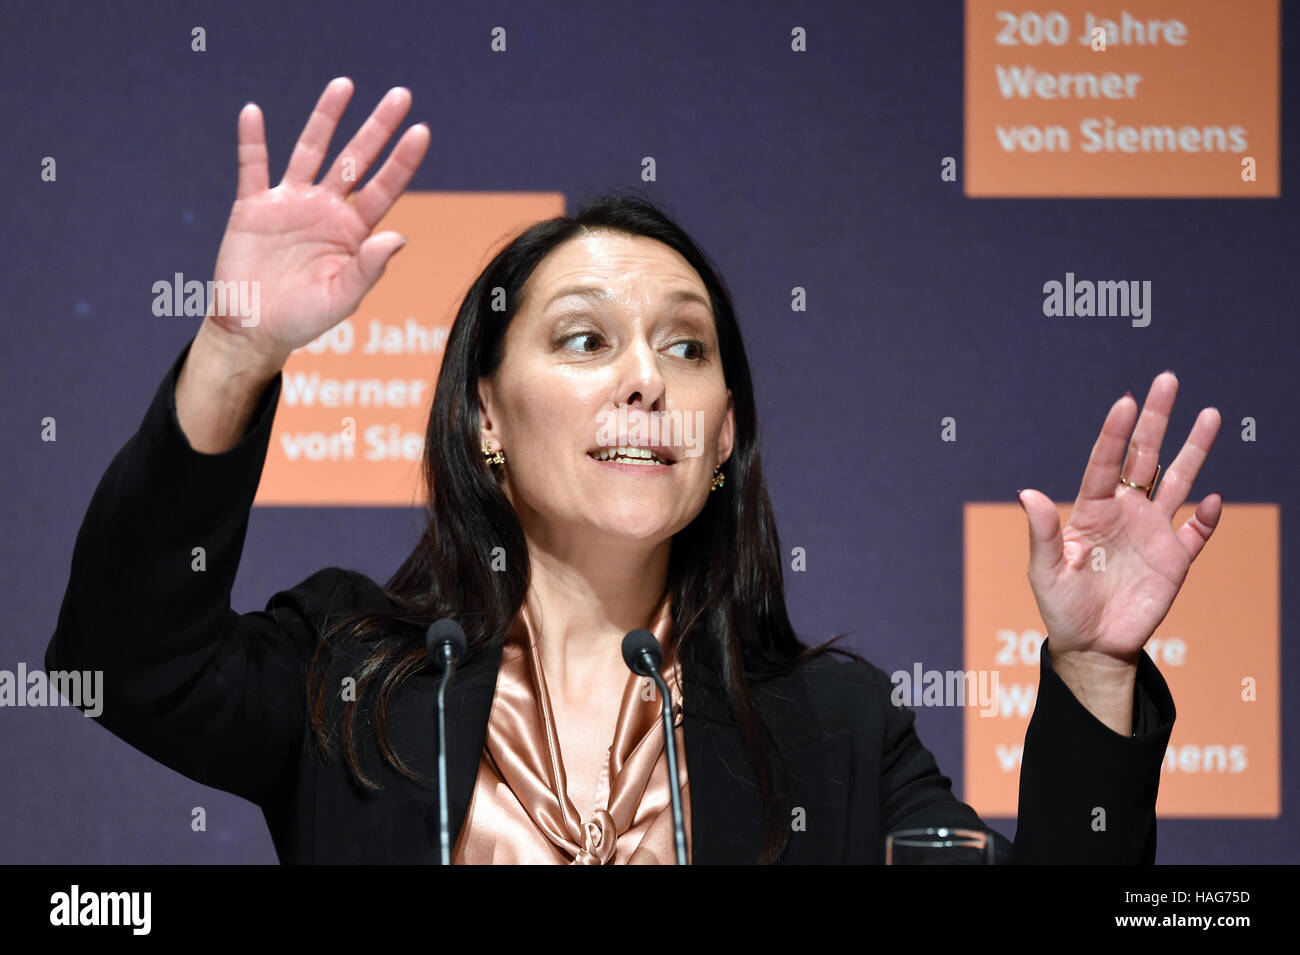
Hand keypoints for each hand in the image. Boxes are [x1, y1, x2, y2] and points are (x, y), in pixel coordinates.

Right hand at [203, 76, 430, 368]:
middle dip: (377, 127)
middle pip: (355, 158)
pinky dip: (252, 140)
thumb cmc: (303, 319)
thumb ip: (368, 269)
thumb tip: (398, 237)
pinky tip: (253, 112)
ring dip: (326, 118)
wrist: (255, 329)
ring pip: (311, 151)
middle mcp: (326, 209)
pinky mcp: (253, 207)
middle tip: (401, 94)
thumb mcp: (341, 299)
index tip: (422, 131)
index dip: (402, 161)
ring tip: (344, 85)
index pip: (384, 188)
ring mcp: (290, 204)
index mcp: (353, 232)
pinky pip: (252, 167)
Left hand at [1018, 373, 1221, 678]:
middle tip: (1167, 380)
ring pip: (1178, 481)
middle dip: (1156, 419)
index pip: (1105, 462)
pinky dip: (1208, 518)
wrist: (1090, 645)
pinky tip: (1214, 500)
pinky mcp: (1175, 560)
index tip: (1125, 401)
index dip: (1115, 432)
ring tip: (1210, 414)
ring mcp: (1153, 532)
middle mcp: (1125, 511)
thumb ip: (1042, 532)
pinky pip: (1197, 532)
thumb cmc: (1061, 605)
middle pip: (1145, 455)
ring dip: (1194, 450)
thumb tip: (1027, 493)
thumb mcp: (1045, 569)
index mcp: (1092, 509)